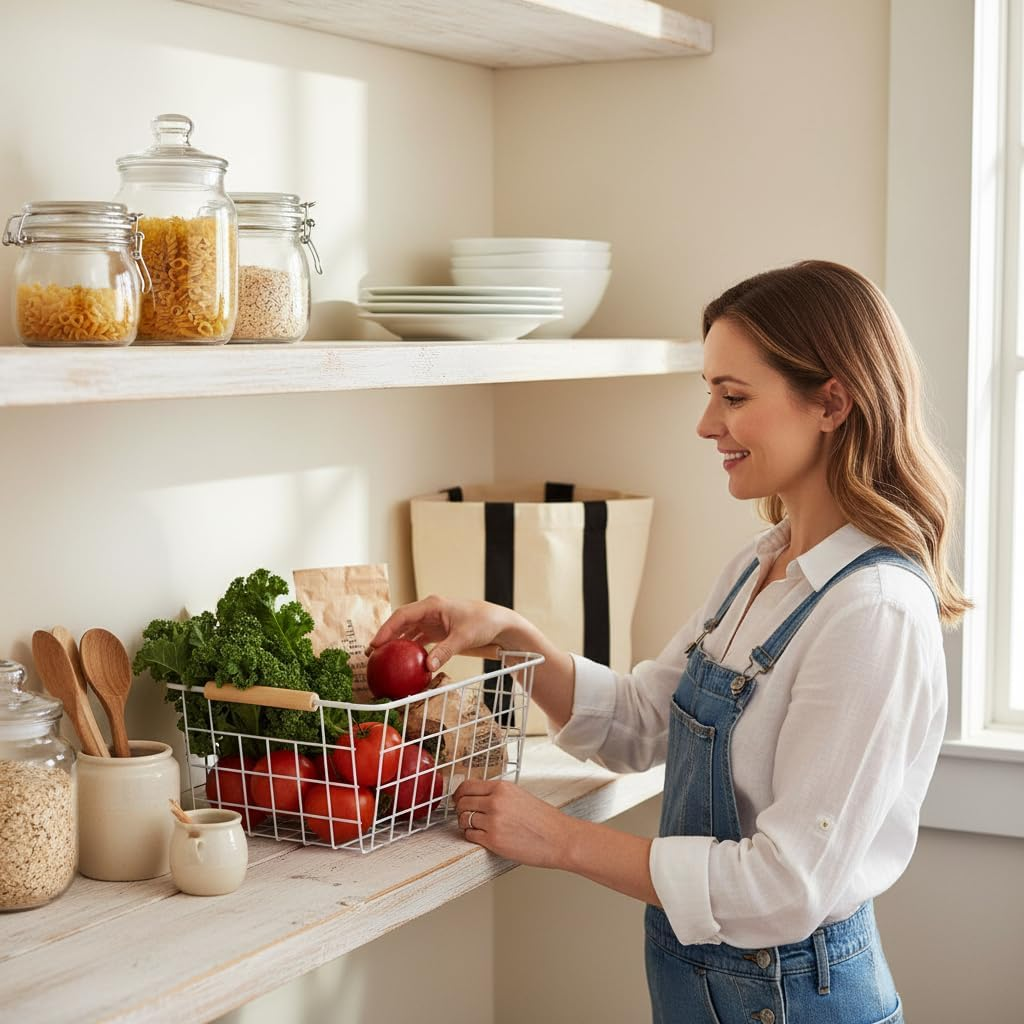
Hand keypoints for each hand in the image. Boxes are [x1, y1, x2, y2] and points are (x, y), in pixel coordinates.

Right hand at [368, 595, 524, 671]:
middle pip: (401, 622)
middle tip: (372, 654)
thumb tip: (427, 666)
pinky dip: (410, 650)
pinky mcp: (438, 632)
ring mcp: (433, 621)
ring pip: (408, 631)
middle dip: (386, 636)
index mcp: (432, 605)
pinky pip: (419, 640)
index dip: (386, 629)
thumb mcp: (464, 637)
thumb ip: (445, 651)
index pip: (402, 615)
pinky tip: (403, 662)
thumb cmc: (484, 623)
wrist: (500, 624)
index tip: (375, 644)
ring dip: (396, 644)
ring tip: (382, 658)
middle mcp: (430, 611)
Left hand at [453, 778, 575, 868]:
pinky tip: (481, 836)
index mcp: (502, 788)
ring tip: (474, 827)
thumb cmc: (544, 820)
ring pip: (463, 820)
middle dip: (460, 809)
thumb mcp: (519, 795)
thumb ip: (497, 794)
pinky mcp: (493, 841)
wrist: (559, 838)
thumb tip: (477, 796)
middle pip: (462, 803)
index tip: (457, 799)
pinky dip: (471, 836)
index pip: (467, 786)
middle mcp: (495, 802)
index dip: (459, 794)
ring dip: (465, 824)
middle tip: (464, 814)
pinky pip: (470, 836)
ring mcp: (493, 821)